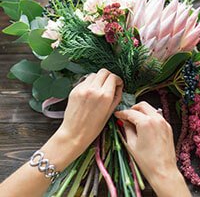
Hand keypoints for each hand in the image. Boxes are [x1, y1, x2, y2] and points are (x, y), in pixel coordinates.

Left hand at [0, 69, 122, 196]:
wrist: (74, 134)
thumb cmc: (93, 127)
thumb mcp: (110, 112)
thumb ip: (116, 97)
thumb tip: (118, 87)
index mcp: (105, 96)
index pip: (113, 77)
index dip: (117, 79)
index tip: (118, 84)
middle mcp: (94, 89)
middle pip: (104, 72)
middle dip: (109, 76)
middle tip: (109, 84)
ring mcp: (83, 89)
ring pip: (94, 74)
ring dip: (99, 79)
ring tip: (99, 88)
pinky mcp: (75, 90)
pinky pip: (85, 80)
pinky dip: (90, 83)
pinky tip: (90, 92)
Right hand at [114, 102, 190, 196]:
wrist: (164, 171)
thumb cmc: (147, 161)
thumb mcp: (132, 144)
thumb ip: (127, 129)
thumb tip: (124, 121)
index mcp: (146, 123)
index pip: (131, 112)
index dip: (122, 113)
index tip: (117, 115)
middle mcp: (156, 119)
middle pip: (142, 105)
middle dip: (133, 109)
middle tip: (126, 116)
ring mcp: (164, 122)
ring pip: (150, 109)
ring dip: (142, 112)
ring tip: (135, 122)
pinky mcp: (168, 127)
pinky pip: (157, 116)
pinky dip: (149, 117)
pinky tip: (144, 126)